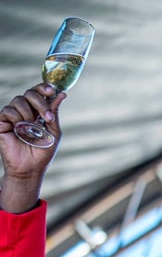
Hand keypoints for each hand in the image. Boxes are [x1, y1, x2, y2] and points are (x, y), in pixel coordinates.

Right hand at [0, 84, 64, 212]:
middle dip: (40, 102)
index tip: (52, 90)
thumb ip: (55, 113)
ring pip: (18, 100)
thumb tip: (62, 94)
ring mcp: (13, 116)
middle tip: (47, 117)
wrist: (30, 168)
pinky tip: (20, 127)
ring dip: (29, 111)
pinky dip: (16, 116)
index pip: (38, 93)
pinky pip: (8, 110)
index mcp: (37, 112)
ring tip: (32, 126)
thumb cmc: (43, 152)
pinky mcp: (2, 122)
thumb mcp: (53, 132)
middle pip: (29, 93)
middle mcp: (25, 111)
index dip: (44, 87)